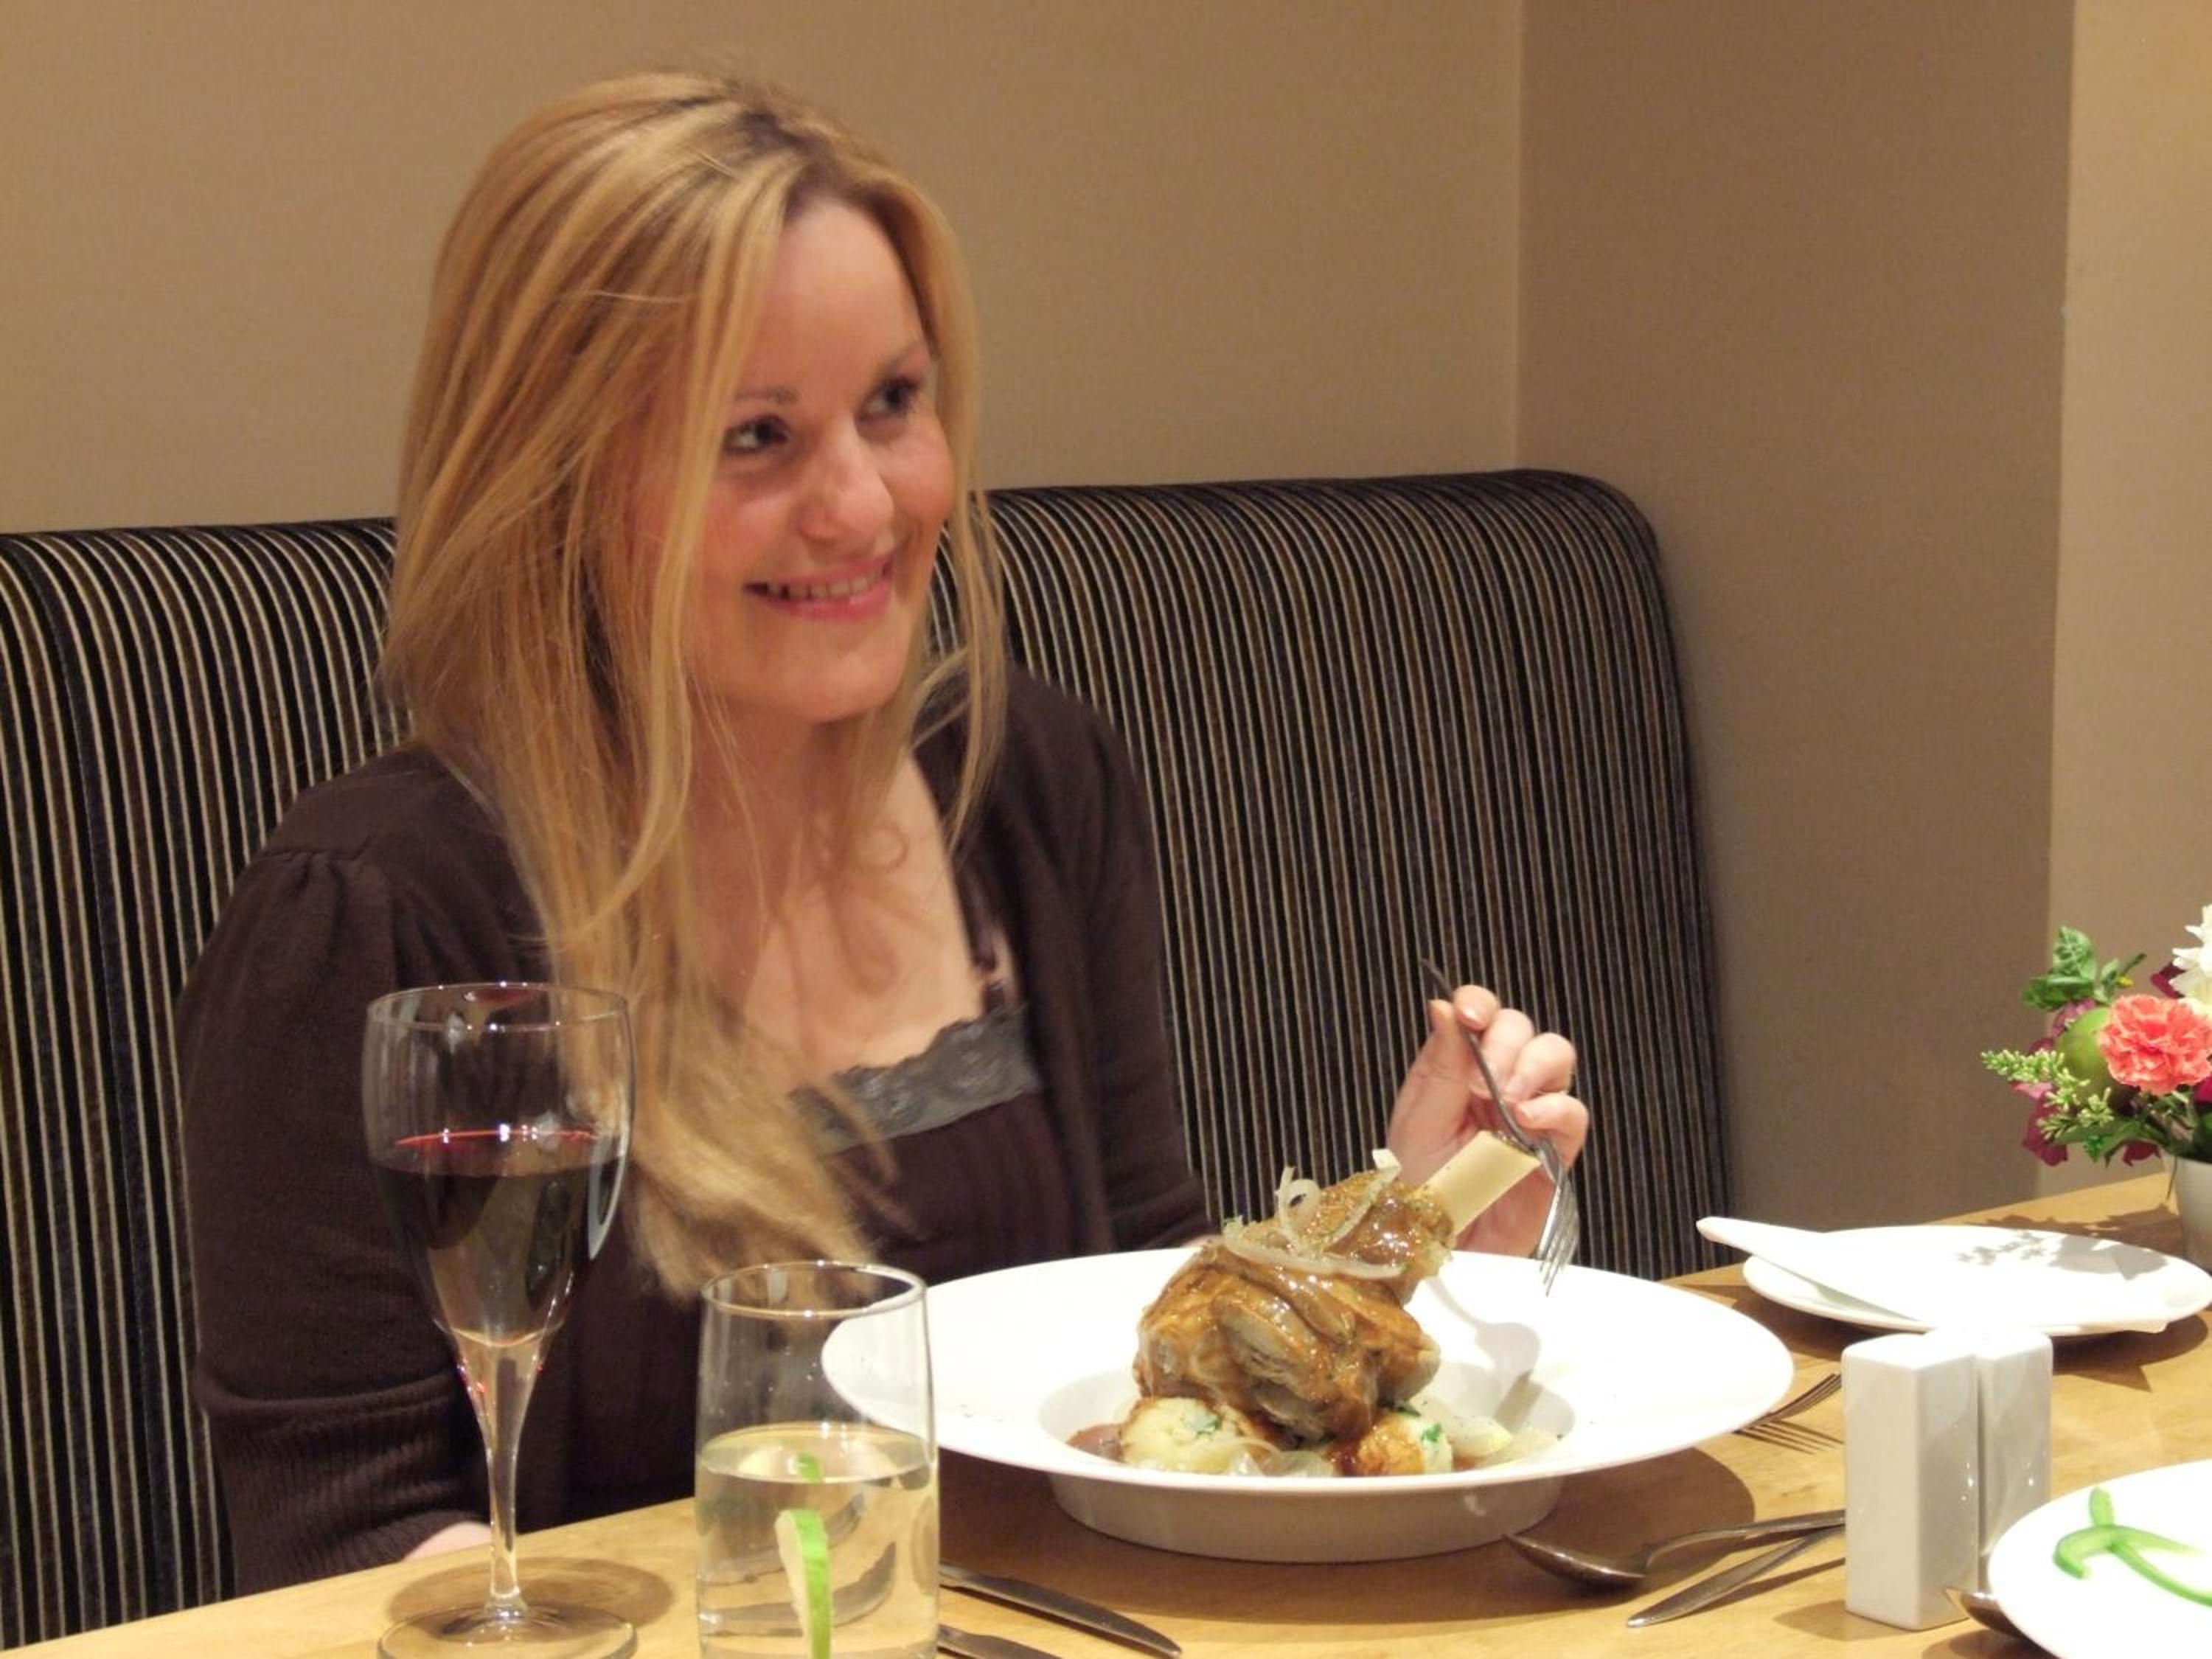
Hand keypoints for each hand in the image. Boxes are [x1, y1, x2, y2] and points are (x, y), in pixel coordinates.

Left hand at [1385, 986, 1586, 1255]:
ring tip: (1505, 1100)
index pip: (1482, 1014)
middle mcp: (1498, 1081)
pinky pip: (1573, 1112)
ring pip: (1556, 1055)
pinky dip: (1554, 1108)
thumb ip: (1439, 1064)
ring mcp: (1531, 1112)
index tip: (1470, 1015)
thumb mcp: (1419, 1119)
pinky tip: (1526, 1120)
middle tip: (1481, 1083)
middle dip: (1504, 1044)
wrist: (1439, 1242)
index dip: (1480, 1003)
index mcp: (1459, 1067)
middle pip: (1522, 1028)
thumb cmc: (1422, 1183)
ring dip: (1532, 1067)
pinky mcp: (1555, 1148)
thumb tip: (1444, 1004)